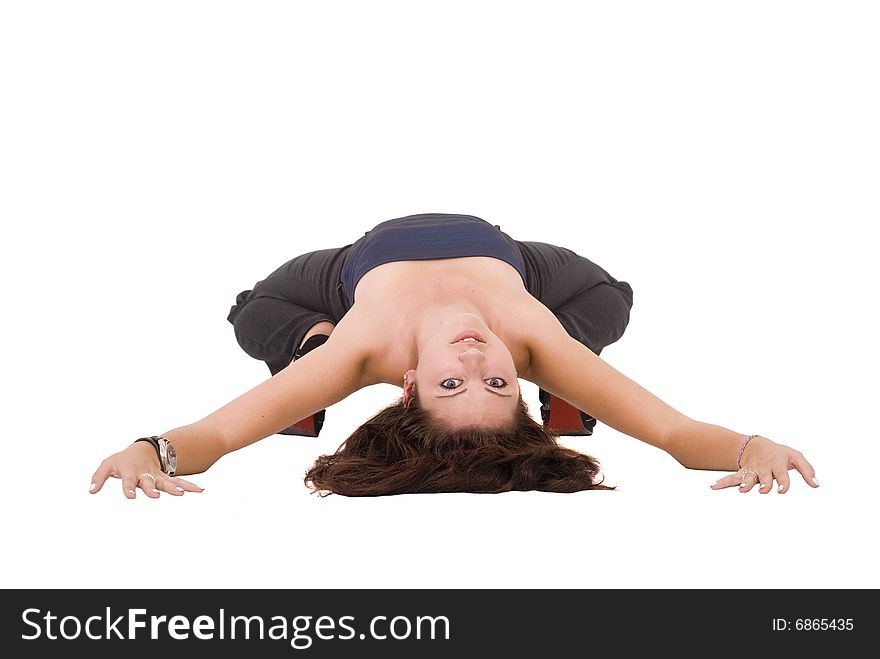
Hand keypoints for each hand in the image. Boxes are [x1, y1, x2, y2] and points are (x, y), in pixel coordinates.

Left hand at [89, 442, 203, 498]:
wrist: (144, 449)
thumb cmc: (123, 460)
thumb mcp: (107, 465)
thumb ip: (98, 477)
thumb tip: (91, 491)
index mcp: (130, 471)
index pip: (128, 481)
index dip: (129, 488)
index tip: (131, 497)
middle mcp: (145, 474)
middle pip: (150, 482)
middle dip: (153, 490)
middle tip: (156, 497)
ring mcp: (157, 476)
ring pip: (167, 482)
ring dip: (175, 487)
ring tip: (183, 494)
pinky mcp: (165, 479)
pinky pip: (178, 482)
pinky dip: (189, 486)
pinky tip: (200, 490)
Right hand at [709, 435, 818, 493]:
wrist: (757, 445)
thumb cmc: (779, 454)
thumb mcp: (796, 457)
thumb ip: (807, 470)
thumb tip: (816, 485)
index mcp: (778, 464)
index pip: (782, 474)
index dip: (782, 482)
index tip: (781, 490)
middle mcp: (764, 468)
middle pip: (764, 477)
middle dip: (763, 483)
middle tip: (763, 490)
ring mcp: (752, 471)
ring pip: (748, 478)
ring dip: (744, 483)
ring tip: (741, 489)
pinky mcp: (742, 474)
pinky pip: (731, 478)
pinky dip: (722, 482)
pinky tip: (714, 487)